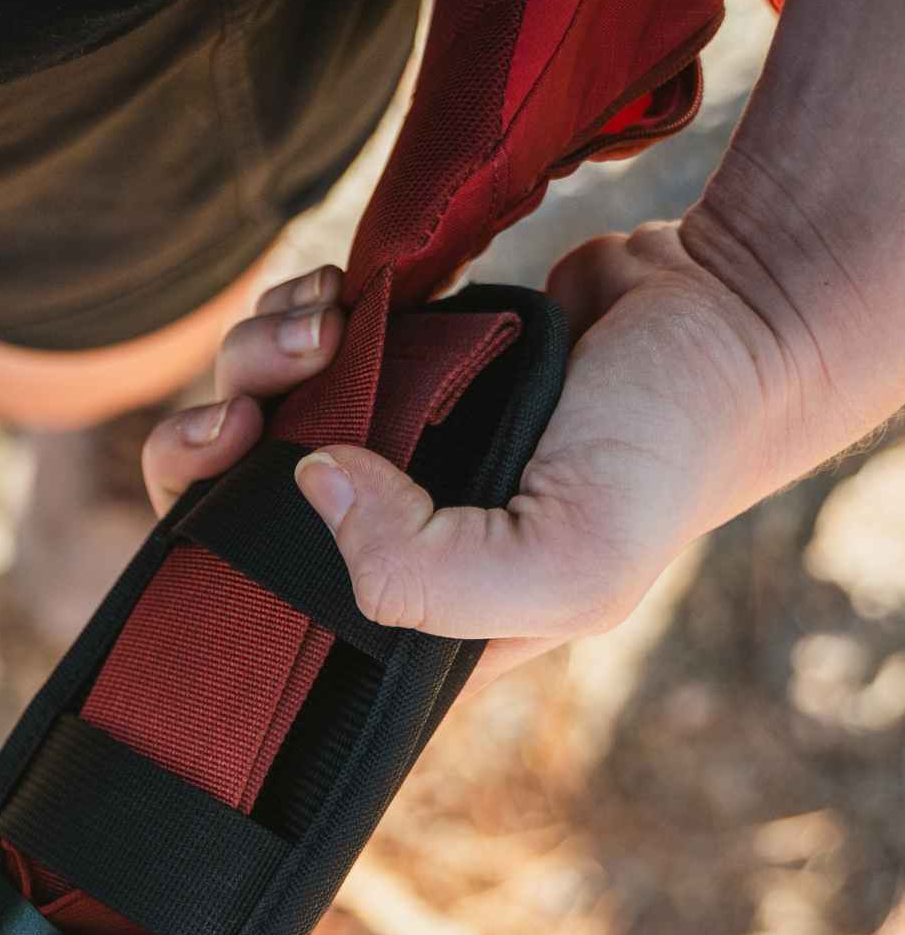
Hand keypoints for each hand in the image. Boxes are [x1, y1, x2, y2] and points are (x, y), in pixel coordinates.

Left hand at [139, 223, 847, 687]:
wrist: (731, 311)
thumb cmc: (663, 457)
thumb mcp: (566, 565)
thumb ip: (423, 573)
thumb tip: (308, 482)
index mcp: (407, 627)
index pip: (266, 638)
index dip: (211, 581)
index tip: (225, 506)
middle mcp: (378, 546)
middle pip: (225, 519)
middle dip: (202, 454)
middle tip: (242, 412)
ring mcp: (380, 454)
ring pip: (250, 419)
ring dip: (252, 360)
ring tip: (317, 324)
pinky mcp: (392, 368)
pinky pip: (296, 348)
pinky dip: (294, 315)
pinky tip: (336, 296)